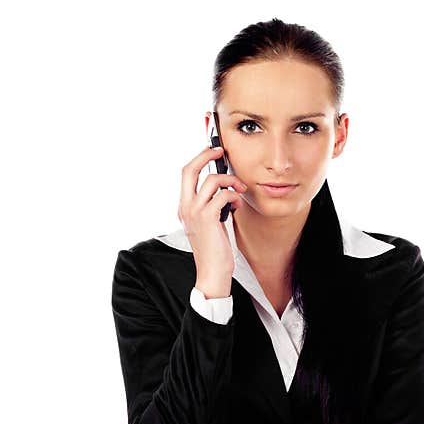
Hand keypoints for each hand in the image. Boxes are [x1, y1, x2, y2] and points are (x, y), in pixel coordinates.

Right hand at [179, 146, 247, 297]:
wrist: (212, 272)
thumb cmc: (214, 249)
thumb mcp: (209, 224)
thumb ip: (211, 206)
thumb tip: (224, 189)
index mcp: (184, 207)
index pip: (186, 174)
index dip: (199, 159)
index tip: (213, 151)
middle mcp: (185, 207)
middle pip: (189, 169)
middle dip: (206, 155)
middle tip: (221, 151)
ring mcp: (194, 212)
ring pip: (211, 180)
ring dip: (230, 181)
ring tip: (239, 190)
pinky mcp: (207, 218)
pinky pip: (223, 195)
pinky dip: (234, 197)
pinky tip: (238, 206)